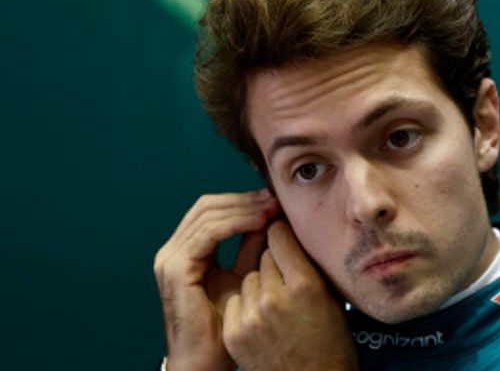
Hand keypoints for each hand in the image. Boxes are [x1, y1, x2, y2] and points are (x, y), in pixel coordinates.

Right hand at [154, 190, 280, 370]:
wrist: (205, 361)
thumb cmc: (227, 325)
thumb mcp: (243, 276)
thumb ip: (250, 247)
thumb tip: (270, 216)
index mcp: (185, 252)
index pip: (211, 211)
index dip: (243, 201)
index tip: (274, 200)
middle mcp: (172, 251)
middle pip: (207, 207)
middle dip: (244, 200)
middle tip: (275, 198)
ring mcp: (170, 258)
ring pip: (208, 214)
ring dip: (244, 207)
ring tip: (272, 207)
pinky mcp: (176, 268)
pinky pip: (208, 233)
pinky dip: (235, 222)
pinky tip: (259, 221)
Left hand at [222, 220, 357, 370]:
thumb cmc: (330, 342)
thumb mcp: (331, 298)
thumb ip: (310, 265)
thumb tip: (293, 233)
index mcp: (305, 285)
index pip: (279, 236)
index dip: (283, 234)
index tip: (285, 234)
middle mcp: (275, 298)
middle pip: (263, 256)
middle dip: (274, 262)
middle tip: (288, 280)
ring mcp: (251, 318)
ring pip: (248, 278)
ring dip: (259, 284)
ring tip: (277, 305)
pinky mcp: (234, 334)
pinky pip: (236, 300)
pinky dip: (245, 306)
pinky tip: (263, 321)